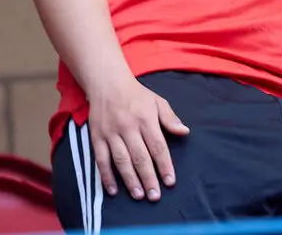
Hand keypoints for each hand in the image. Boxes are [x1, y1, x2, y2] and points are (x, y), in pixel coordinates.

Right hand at [87, 76, 189, 200]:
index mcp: (146, 119)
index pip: (158, 146)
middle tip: (155, 196)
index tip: (170, 181)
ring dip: (130, 180)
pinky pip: (101, 160)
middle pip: (140, 157)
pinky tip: (113, 190)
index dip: (164, 165)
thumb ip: (170, 118)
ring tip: (139, 196)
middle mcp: (128, 127)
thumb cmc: (137, 95)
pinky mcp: (97, 138)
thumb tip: (184, 132)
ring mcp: (111, 133)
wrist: (107, 84)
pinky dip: (106, 176)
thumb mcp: (157, 101)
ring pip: (121, 161)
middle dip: (148, 178)